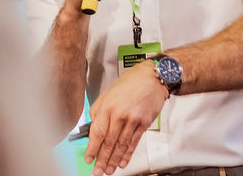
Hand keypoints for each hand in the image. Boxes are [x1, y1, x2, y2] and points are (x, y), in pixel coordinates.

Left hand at [85, 60, 167, 175]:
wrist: (153, 77)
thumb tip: (93, 125)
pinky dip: (128, 153)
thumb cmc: (132, 81)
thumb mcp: (109, 91)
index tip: (89, 159)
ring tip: (110, 170)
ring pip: (121, 144)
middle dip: (102, 159)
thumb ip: (99, 109)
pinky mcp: (144, 123)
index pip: (97, 132)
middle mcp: (119, 114)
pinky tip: (123, 161)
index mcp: (107, 106)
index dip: (92, 149)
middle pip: (109, 142)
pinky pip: (134, 141)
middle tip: (98, 171)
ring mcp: (133, 119)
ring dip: (114, 160)